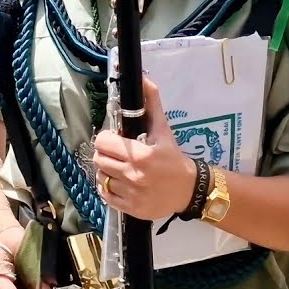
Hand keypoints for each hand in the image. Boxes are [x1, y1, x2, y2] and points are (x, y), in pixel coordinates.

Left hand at [93, 77, 197, 220]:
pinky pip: (106, 196)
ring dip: (107, 171)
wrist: (189, 190)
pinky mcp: (130, 209)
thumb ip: (151, 104)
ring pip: (101, 177)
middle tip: (116, 153)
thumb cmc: (173, 158)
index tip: (114, 138)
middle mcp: (133, 175)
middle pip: (98, 159)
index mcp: (140, 155)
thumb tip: (143, 78)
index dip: (106, 138)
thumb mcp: (163, 129)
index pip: (103, 142)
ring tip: (119, 168)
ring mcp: (131, 195)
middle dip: (105, 154)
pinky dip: (109, 189)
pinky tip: (120, 182)